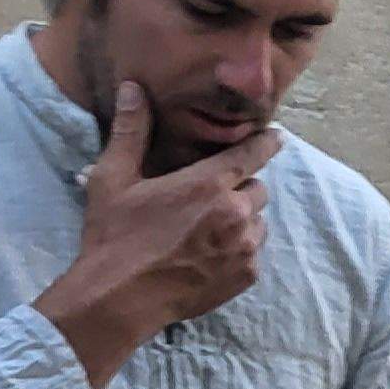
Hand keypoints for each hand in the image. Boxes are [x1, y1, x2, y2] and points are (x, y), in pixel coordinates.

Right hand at [29, 81, 279, 386]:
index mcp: (208, 184)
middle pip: (257, 189)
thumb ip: (130, 131)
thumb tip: (133, 89)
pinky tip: (207, 253)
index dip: (265, 143)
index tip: (276, 137)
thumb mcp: (113, 179)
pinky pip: (253, 252)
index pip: (252, 154)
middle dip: (239, 188)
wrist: (119, 298)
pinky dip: (238, 248)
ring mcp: (244, 248)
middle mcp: (235, 214)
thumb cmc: (114, 236)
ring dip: (241, 219)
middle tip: (207, 198)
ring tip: (204, 228)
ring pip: (258, 221)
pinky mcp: (246, 276)